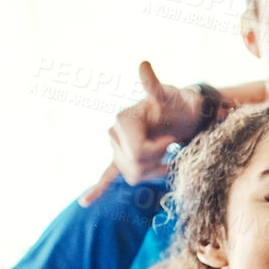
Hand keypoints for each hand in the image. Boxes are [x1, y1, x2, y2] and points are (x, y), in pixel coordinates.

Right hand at [79, 62, 199, 205]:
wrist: (184, 114)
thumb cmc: (179, 104)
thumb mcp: (169, 95)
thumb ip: (154, 87)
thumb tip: (143, 65)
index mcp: (123, 119)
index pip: (136, 150)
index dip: (157, 150)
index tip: (172, 141)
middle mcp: (115, 132)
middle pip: (135, 165)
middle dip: (157, 161)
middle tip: (173, 147)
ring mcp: (117, 146)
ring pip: (133, 175)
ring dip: (154, 171)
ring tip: (167, 156)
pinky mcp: (122, 158)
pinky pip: (107, 176)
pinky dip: (97, 190)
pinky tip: (85, 202)